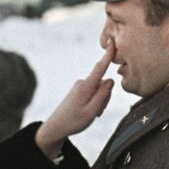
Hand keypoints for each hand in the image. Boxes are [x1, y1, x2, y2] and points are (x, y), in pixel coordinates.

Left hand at [35, 39, 114, 159]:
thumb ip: (103, 95)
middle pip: (104, 84)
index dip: (108, 55)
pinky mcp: (79, 91)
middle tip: (96, 112)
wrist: (56, 127)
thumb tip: (110, 80)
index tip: (112, 40)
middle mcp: (83, 83)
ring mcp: (80, 86)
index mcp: (86, 86)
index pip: (100, 67)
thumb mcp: (92, 111)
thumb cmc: (74, 121)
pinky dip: (95, 103)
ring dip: (100, 102)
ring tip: (90, 114)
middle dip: (105, 97)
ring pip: (100, 91)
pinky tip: (88, 113)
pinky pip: (94, 94)